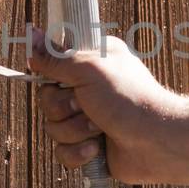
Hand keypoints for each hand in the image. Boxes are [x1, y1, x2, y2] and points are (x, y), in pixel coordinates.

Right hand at [27, 30, 184, 183]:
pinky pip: (62, 151)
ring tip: (99, 129)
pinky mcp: (88, 146)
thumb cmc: (129, 99)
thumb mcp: (89, 69)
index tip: (64, 81)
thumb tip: (31, 34)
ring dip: (75, 131)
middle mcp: (88, 89)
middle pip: (47, 99)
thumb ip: (56, 57)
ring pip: (53, 127)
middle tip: (87, 106)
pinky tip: (97, 149)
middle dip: (64, 108)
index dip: (52, 76)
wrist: (157, 142)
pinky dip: (78, 152)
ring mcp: (88, 119)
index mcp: (91, 62)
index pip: (52, 65)